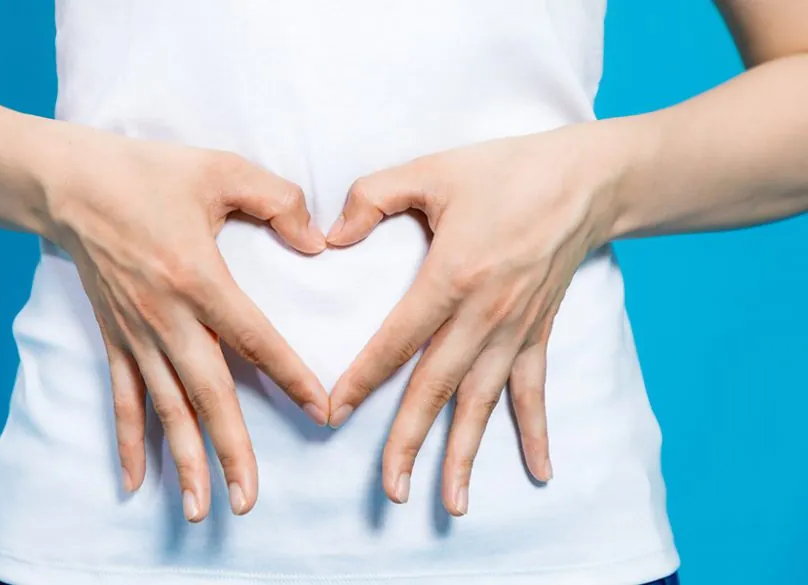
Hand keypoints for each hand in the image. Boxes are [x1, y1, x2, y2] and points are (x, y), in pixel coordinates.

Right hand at [36, 122, 329, 521]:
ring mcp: (136, 333)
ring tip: (202, 508)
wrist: (68, 183)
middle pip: (207, 394)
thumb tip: (316, 242)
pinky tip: (136, 481)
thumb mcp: (221, 169)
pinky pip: (123, 397)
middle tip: (249, 499)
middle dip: (231, 449)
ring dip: (184, 460)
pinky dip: (129, 440)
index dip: (290, 376)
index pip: (255, 339)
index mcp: (198, 277)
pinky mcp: (114, 337)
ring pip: (165, 408)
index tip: (320, 411)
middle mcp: (166, 317)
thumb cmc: (147, 172)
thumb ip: (278, 201)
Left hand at [325, 123, 621, 515]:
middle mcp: (485, 314)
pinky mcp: (539, 332)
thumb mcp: (432, 169)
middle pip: (437, 388)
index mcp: (452, 276)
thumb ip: (372, 196)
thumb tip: (330, 236)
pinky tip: (539, 472)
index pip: (396, 341)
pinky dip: (535, 432)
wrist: (587, 180)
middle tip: (390, 490)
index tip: (332, 414)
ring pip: (483, 402)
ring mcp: (516, 329)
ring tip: (451, 502)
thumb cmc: (506, 171)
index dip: (362, 380)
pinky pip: (534, 390)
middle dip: (410, 442)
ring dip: (466, 453)